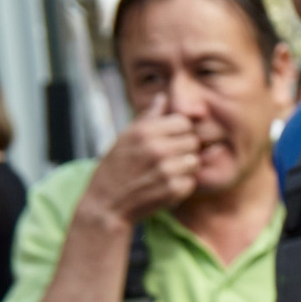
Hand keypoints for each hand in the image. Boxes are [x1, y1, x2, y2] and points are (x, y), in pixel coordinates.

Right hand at [81, 92, 198, 227]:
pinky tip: (165, 186)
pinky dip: (182, 185)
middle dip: (184, 149)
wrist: (106, 204)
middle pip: (193, 141)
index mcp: (145, 131)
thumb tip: (163, 97)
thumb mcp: (125, 137)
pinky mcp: (172, 190)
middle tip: (169, 159)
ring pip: (195, 161)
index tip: (170, 140)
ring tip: (167, 172)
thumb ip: (148, 117)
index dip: (179, 131)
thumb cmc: (115, 168)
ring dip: (185, 168)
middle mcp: (157, 148)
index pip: (183, 122)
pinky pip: (191, 182)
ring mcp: (166, 170)